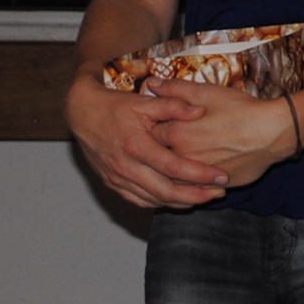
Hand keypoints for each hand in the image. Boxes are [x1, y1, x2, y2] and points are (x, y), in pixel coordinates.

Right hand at [64, 62, 226, 209]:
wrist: (81, 113)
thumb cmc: (114, 106)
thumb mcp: (144, 101)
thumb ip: (174, 105)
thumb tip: (201, 110)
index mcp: (136, 145)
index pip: (175, 168)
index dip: (201, 175)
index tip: (222, 176)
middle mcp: (126, 166)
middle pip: (166, 192)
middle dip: (196, 196)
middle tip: (219, 194)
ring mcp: (118, 178)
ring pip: (154, 200)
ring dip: (180, 202)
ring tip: (204, 198)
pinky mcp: (112, 183)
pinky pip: (140, 200)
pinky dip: (160, 202)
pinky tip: (177, 199)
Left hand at [147, 78, 303, 187]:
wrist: (271, 133)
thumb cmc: (241, 110)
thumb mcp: (207, 92)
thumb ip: (176, 89)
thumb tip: (152, 84)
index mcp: (177, 133)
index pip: (150, 134)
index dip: (153, 129)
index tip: (156, 126)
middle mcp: (183, 157)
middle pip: (158, 158)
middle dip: (158, 152)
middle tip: (167, 144)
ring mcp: (197, 175)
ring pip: (173, 177)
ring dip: (171, 171)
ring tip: (179, 161)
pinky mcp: (213, 186)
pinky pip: (192, 190)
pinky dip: (189, 185)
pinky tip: (194, 176)